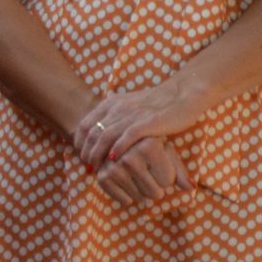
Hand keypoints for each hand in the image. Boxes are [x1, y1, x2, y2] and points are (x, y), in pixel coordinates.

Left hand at [70, 79, 207, 170]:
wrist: (182, 94)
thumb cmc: (155, 104)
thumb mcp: (129, 105)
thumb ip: (114, 115)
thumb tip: (99, 133)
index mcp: (111, 103)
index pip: (85, 124)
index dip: (79, 142)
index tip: (81, 155)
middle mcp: (118, 107)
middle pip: (92, 132)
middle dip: (86, 151)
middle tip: (87, 166)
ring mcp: (132, 114)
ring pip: (105, 136)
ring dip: (98, 154)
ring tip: (96, 168)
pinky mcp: (148, 122)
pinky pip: (127, 136)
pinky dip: (117, 149)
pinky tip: (113, 160)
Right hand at [88, 135, 188, 205]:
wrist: (118, 144)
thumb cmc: (150, 149)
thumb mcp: (167, 154)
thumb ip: (181, 172)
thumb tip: (192, 188)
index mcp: (148, 147)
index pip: (167, 182)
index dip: (166, 178)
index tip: (158, 165)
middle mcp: (129, 156)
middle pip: (154, 194)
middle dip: (155, 188)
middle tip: (147, 173)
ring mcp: (114, 168)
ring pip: (141, 199)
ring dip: (142, 193)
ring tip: (137, 177)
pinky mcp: (103, 177)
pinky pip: (125, 202)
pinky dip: (128, 197)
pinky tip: (126, 184)